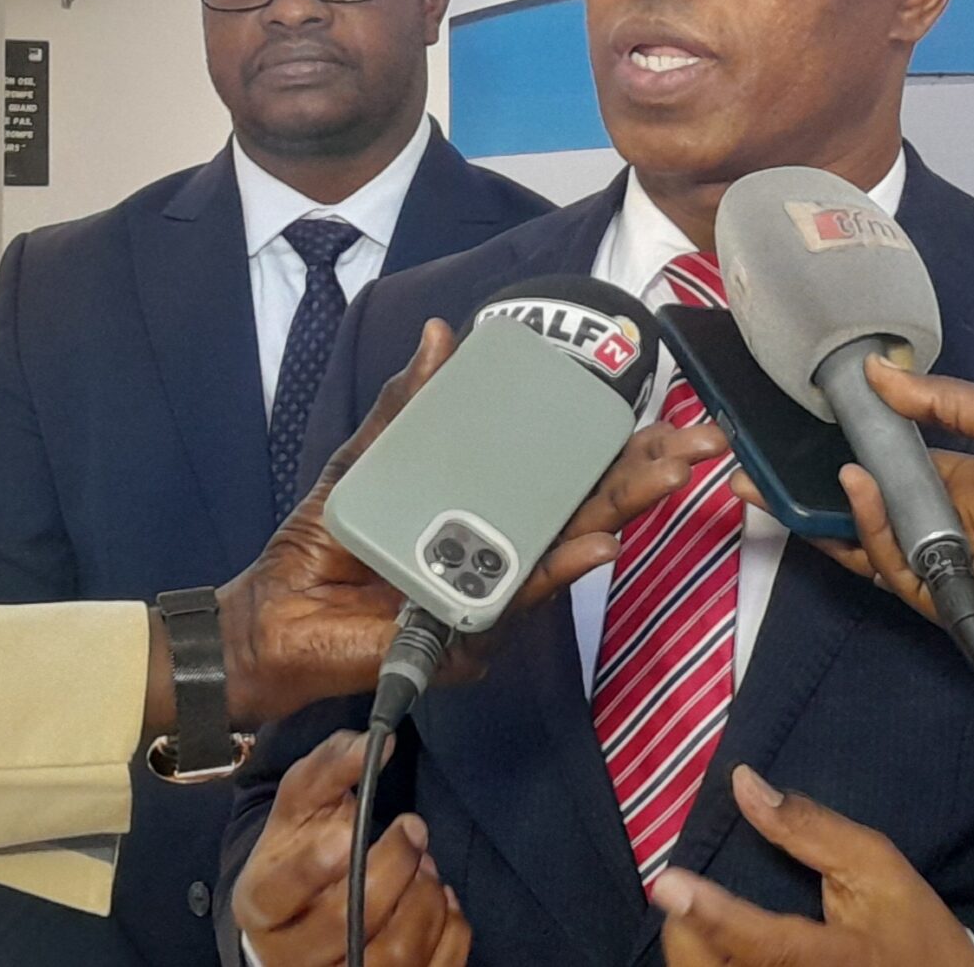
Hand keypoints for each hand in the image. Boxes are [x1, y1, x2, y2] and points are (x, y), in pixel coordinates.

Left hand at [218, 319, 727, 726]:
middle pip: (586, 510)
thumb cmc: (324, 544)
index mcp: (487, 509)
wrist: (272, 617)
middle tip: (701, 442)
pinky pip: (518, 598)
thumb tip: (440, 334)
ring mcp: (493, 599)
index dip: (618, 447)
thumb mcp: (369, 459)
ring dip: (621, 510)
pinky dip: (559, 568)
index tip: (670, 416)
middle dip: (647, 474)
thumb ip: (409, 406)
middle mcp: (502, 555)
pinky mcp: (469, 638)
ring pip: (566, 552)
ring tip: (667, 474)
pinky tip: (599, 543)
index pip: (565, 474)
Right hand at [231, 731, 468, 966]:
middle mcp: (291, 955)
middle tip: (413, 826)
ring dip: (423, 899)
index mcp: (261, 902)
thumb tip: (378, 742)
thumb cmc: (300, 851)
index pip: (279, 892)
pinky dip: (448, 929)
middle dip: (391, 868)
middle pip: (346, 924)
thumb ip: (331, 766)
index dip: (314, 866)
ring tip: (426, 864)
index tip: (349, 831)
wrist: (300, 914)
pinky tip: (440, 899)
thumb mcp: (301, 805)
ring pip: (392, 955)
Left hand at [649, 766, 973, 966]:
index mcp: (839, 961)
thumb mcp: (876, 867)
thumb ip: (810, 828)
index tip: (669, 885)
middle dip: (688, 936)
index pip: (770, 946)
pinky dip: (709, 963)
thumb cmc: (911, 930)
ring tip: (694, 919)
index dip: (715, 917)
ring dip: (693, 953)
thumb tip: (745, 783)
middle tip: (681, 897)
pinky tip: (711, 944)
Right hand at [811, 361, 973, 752]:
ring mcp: (943, 561)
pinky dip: (869, 530)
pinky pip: (891, 565)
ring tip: (812, 473)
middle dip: (837, 481)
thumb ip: (945, 399)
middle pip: (882, 501)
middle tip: (782, 457)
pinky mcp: (936, 597)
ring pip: (876, 535)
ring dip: (843, 505)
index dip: (871, 441)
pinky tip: (859, 491)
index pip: (909, 460)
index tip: (830, 416)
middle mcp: (953, 521)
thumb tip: (877, 371)